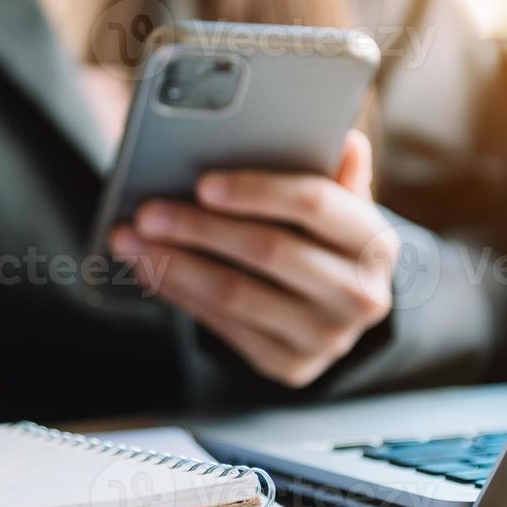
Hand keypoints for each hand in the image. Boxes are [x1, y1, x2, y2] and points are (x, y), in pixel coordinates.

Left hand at [110, 130, 399, 387]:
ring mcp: (326, 337)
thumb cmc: (326, 240)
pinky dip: (180, 294)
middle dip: (199, 228)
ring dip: (174, 264)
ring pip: (236, 294)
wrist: (339, 308)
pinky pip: (224, 327)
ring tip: (130, 240)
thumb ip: (335, 174)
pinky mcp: (290, 366)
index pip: (315, 205)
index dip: (256, 191)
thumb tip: (345, 140)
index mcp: (375, 241)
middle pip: (268, 251)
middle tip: (147, 211)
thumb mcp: (340, 205)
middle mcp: (359, 295)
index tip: (203, 182)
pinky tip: (150, 270)